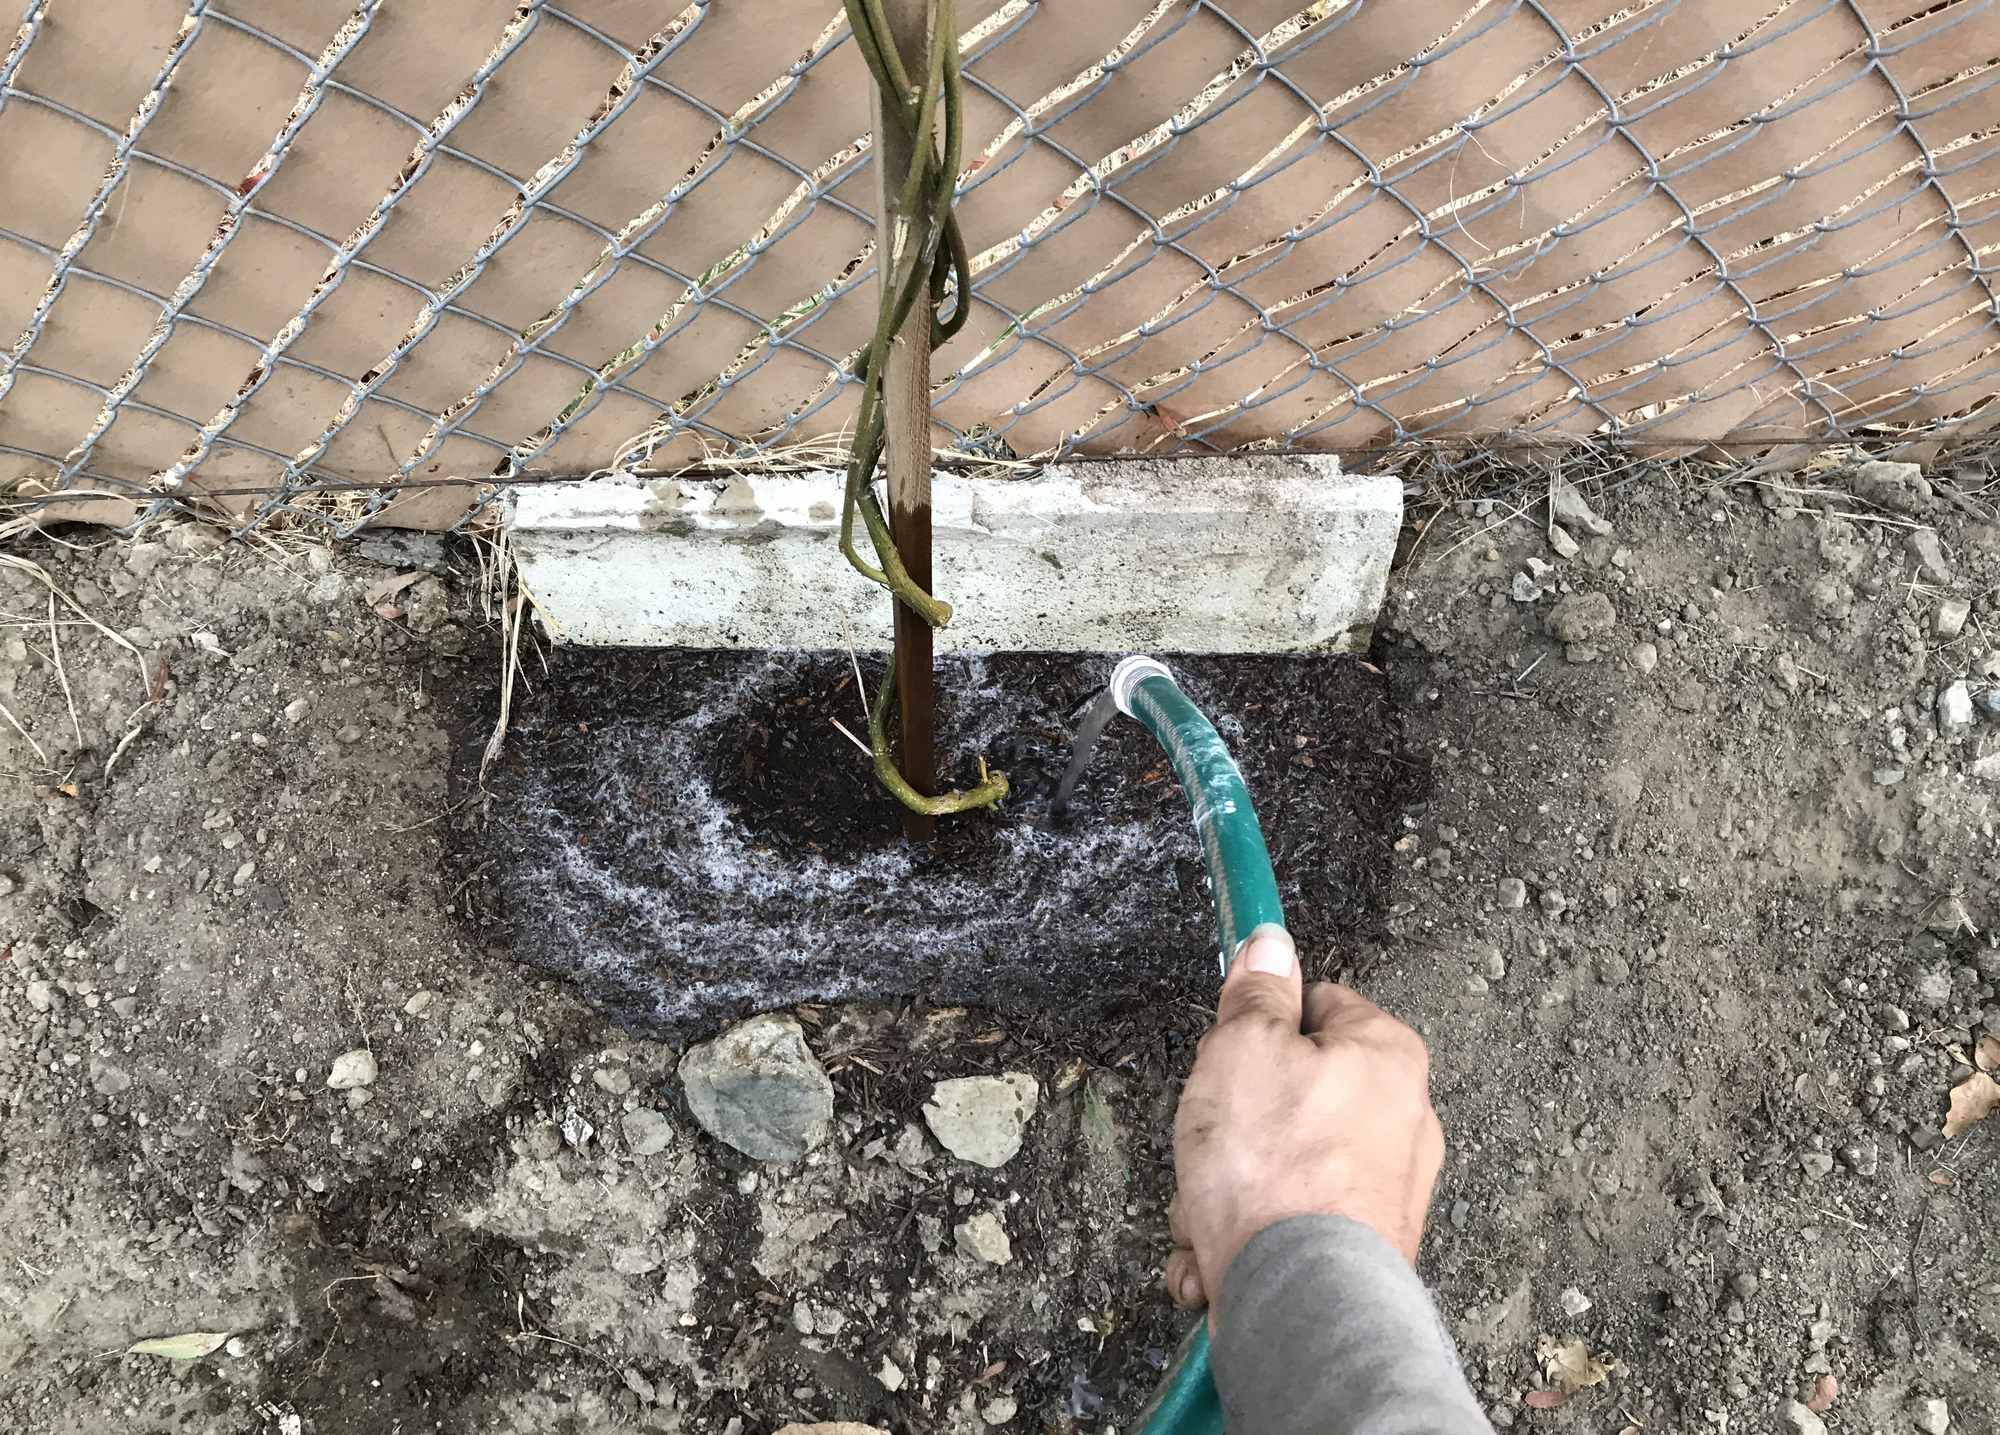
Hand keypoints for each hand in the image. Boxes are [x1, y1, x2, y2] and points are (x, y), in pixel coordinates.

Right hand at [1164, 925, 1443, 1312]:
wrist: (1299, 1302)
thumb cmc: (1274, 1169)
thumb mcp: (1241, 1048)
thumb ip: (1255, 994)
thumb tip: (1269, 944)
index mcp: (1386, 1055)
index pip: (1318, 1004)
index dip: (1259, 1025)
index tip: (1226, 1052)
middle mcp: (1403, 1120)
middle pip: (1291, 1093)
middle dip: (1232, 1125)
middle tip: (1210, 1143)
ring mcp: (1387, 1193)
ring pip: (1280, 1165)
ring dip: (1226, 1190)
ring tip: (1207, 1217)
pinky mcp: (1365, 1252)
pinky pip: (1288, 1223)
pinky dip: (1245, 1238)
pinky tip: (1216, 1258)